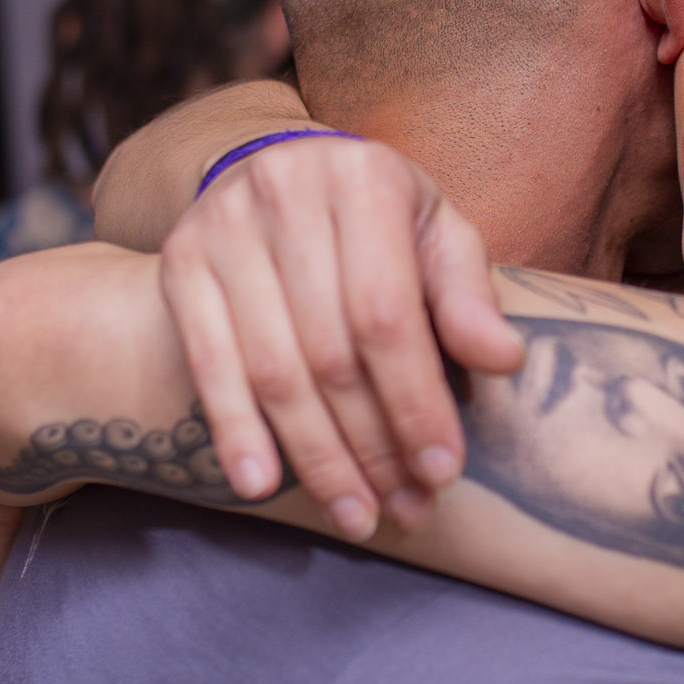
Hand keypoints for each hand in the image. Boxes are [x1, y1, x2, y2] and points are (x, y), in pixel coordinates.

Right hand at [159, 135, 519, 539]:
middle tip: (403, 509)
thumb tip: (504, 360)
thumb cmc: (378, 217)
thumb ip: (467, 296)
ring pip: (272, 370)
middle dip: (372, 446)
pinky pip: (207, 364)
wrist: (280, 168)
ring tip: (354, 515)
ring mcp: (223, 227)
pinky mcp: (179, 261)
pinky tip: (260, 485)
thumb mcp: (436, 234)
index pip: (387, 315)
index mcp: (364, 180)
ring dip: (316, 458)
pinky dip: (234, 431)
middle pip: (330, 353)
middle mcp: (285, 192)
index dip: (415, 401)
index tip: (442, 470)